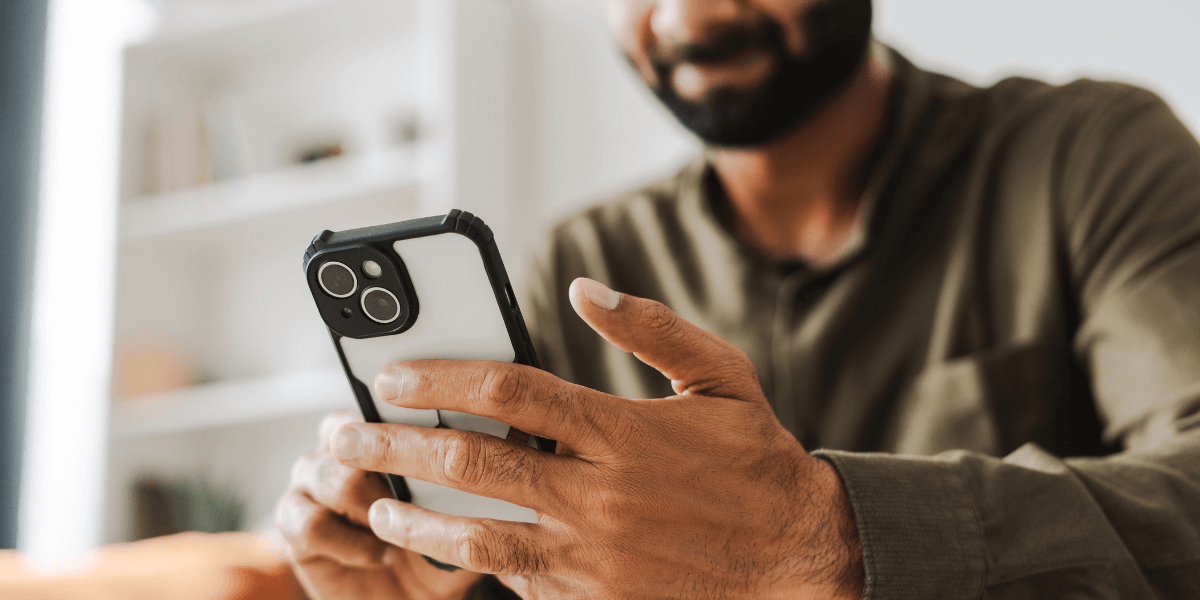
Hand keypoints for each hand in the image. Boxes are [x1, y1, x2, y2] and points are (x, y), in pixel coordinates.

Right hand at [276, 411, 482, 599]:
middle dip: (390, 470)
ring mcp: (310, 481)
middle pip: (352, 436)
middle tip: (418, 497)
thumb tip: (486, 448)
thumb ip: (469, 476)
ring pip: (333, 478)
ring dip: (372, 511)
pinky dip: (351, 543)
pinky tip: (379, 555)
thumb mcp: (469, 508)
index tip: (435, 433)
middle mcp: (335, 444)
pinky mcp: (292, 522)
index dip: (400, 415)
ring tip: (401, 535)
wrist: (411, 592)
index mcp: (375, 424)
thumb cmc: (443, 542)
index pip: (378, 401)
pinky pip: (311, 523)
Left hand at [330, 278, 864, 598]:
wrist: (799, 561)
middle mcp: (596, 493)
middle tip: (342, 435)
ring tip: (370, 501)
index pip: (508, 389)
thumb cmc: (757, 464)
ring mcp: (589, 555)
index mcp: (621, 431)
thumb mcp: (721, 378)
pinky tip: (445, 541)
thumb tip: (583, 290)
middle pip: (470, 461)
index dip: (438, 375)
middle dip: (392, 445)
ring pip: (474, 535)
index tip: (388, 372)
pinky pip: (514, 577)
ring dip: (412, 517)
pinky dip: (475, 557)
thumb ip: (651, 328)